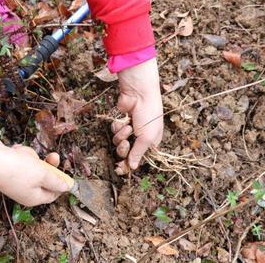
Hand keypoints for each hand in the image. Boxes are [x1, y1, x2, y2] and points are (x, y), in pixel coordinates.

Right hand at [0, 129, 72, 205]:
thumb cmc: (17, 169)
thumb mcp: (43, 175)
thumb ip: (57, 181)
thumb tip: (67, 188)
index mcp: (33, 198)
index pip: (53, 194)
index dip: (60, 182)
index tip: (65, 170)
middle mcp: (24, 192)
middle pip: (43, 178)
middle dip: (47, 165)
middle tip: (53, 156)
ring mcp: (15, 180)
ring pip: (33, 166)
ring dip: (32, 157)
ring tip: (24, 154)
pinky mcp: (8, 169)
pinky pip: (22, 160)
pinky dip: (21, 154)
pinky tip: (15, 151)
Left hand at [112, 58, 162, 173]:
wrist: (139, 94)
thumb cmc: (149, 115)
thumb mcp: (147, 137)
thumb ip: (138, 154)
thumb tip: (133, 167)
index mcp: (151, 144)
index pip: (138, 160)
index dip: (129, 165)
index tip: (120, 170)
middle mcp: (139, 138)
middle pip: (125, 153)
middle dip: (123, 149)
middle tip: (125, 143)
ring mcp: (129, 130)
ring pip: (118, 142)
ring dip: (121, 135)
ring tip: (128, 126)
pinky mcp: (120, 122)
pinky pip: (114, 131)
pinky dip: (118, 126)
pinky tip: (124, 120)